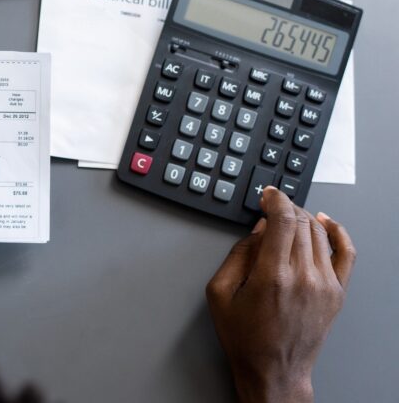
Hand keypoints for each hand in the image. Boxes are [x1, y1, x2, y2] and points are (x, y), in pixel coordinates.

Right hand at [206, 187, 355, 402]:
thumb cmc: (246, 338)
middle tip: (272, 206)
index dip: (275, 199)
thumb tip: (258, 230)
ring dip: (303, 217)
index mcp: (272, 276)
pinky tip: (327, 223)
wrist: (274, 371)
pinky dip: (338, 232)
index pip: (283, 220)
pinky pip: (346, 252)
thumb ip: (238, 255)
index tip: (267, 194)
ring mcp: (325, 285)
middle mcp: (303, 278)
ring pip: (320, 233)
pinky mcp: (337, 293)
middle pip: (301, 222)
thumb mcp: (220, 293)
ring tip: (289, 217)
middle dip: (285, 207)